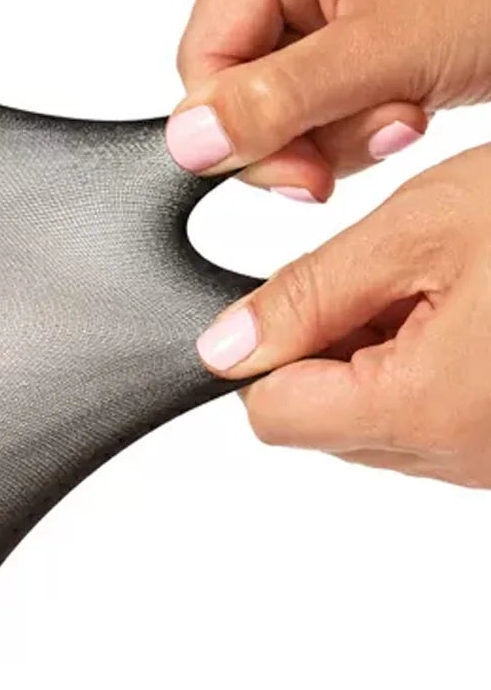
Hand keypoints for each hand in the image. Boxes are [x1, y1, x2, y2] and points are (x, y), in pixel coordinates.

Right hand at [165, 0, 490, 199]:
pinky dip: (349, 117)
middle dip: (301, 127)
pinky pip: (305, 90)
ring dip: (333, 129)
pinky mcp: (339, 8)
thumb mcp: (379, 57)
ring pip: (270, 97)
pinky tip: (400, 101)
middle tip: (371, 136)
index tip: (302, 173)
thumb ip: (275, 103)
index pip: (203, 57)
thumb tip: (189, 140)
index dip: (242, 129)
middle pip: (234, 79)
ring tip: (402, 113)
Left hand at [193, 144, 490, 485]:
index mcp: (422, 410)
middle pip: (325, 420)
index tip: (306, 291)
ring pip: (379, 419)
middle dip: (334, 345)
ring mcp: (490, 461)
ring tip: (455, 282)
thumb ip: (308, 294)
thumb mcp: (421, 228)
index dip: (268, 347)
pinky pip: (437, 418)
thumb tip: (225, 348)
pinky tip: (479, 308)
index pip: (274, 415)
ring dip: (387, 352)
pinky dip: (436, 364)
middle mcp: (459, 458)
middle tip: (399, 269)